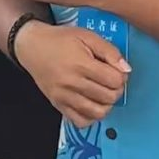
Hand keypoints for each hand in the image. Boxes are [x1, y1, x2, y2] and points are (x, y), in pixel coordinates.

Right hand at [15, 20, 129, 127]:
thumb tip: (126, 70)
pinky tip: (91, 103)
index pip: (114, 80)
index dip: (121, 75)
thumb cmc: (60, 40)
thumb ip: (109, 51)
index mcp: (81, 64)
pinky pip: (80, 121)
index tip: (115, 70)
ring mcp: (64, 97)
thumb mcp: (87, 36)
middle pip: (109, 97)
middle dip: (116, 90)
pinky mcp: (58, 105)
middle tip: (110, 81)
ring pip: (97, 113)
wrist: (32, 47)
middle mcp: (72, 83)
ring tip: (102, 93)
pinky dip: (91, 116)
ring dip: (106, 104)